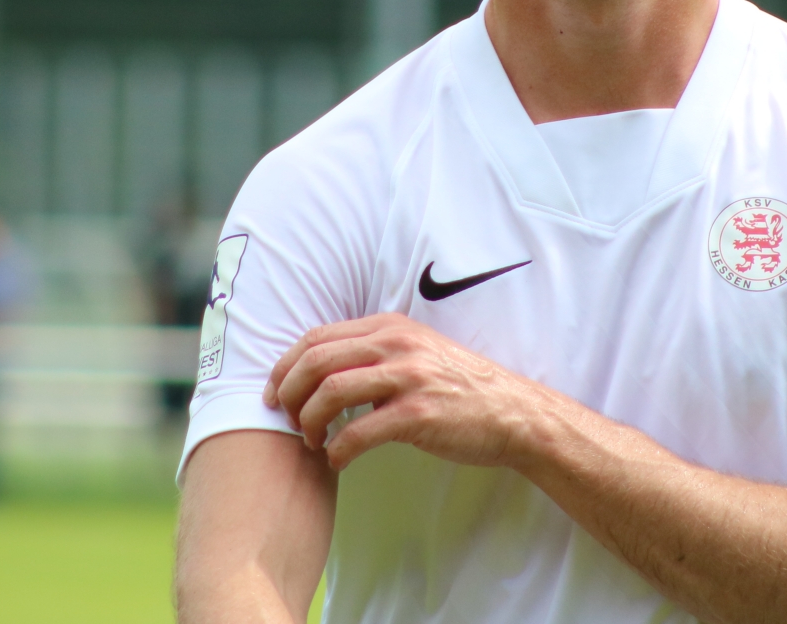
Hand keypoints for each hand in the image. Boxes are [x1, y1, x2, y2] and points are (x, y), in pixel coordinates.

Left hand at [262, 314, 555, 470]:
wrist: (512, 412)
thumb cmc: (458, 388)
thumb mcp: (416, 352)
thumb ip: (374, 353)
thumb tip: (321, 374)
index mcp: (390, 327)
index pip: (318, 337)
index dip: (285, 365)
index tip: (274, 393)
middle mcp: (396, 344)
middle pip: (317, 360)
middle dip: (289, 392)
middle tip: (285, 419)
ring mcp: (409, 377)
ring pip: (332, 392)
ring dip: (310, 421)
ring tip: (312, 441)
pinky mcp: (419, 413)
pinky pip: (360, 431)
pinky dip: (338, 449)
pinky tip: (337, 460)